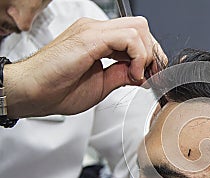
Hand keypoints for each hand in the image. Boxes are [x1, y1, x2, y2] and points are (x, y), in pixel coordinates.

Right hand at [3, 16, 166, 117]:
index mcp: (99, 40)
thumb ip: (122, 75)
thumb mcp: (102, 84)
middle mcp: (96, 31)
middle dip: (150, 52)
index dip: (148, 55)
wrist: (32, 93)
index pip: (136, 35)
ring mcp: (92, 31)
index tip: (151, 75)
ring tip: (135, 75)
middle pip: (140, 27)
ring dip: (144, 54)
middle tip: (146, 75)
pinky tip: (131, 73)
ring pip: (138, 27)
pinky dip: (137, 56)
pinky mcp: (89, 38)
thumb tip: (141, 75)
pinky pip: (128, 36)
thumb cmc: (58, 90)